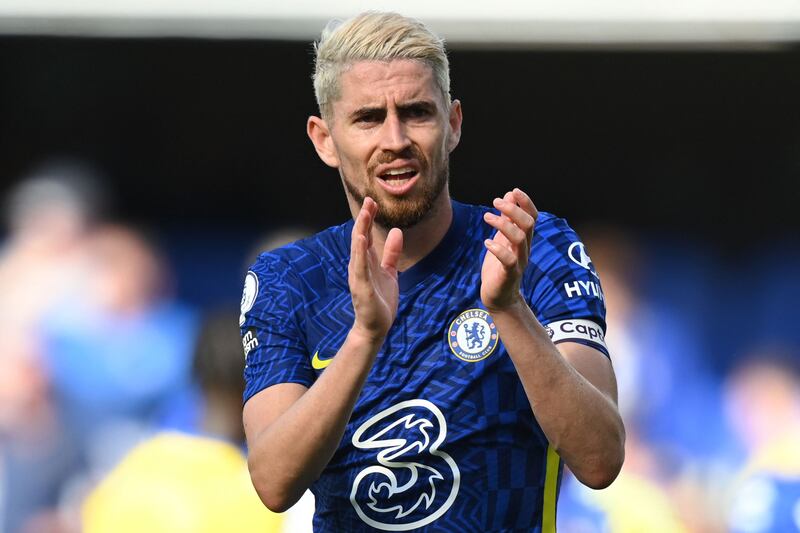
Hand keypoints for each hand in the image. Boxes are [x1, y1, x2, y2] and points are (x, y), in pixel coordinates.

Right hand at [348, 197, 402, 342]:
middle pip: (361, 238)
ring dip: (361, 231)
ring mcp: (359, 276)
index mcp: (367, 261)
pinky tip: (361, 239)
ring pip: (358, 249)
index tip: (372, 201)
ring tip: (364, 215)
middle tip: (368, 201)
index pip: (366, 235)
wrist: (376, 326)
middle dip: (364, 219)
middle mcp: (360, 265)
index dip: (369, 218)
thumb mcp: (390, 272)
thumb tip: (397, 231)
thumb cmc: (381, 300)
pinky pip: (360, 267)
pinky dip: (360, 252)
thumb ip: (392, 253)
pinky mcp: (361, 287)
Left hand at [481, 188, 537, 311]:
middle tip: (495, 202)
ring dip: (503, 224)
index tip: (513, 191)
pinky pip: (509, 260)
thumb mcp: (502, 239)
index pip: (532, 217)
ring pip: (520, 239)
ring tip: (487, 216)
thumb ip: (506, 220)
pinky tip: (487, 242)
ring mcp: (519, 261)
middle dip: (513, 210)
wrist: (498, 296)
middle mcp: (525, 249)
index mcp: (524, 239)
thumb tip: (508, 195)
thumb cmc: (499, 266)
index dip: (526, 203)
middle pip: (528, 224)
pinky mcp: (509, 274)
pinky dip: (498, 249)